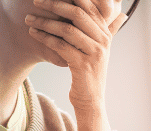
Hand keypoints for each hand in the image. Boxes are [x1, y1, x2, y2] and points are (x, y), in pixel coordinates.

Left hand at [26, 0, 126, 130]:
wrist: (91, 100)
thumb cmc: (90, 73)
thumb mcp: (99, 49)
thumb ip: (108, 30)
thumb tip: (122, 14)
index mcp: (105, 33)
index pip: (88, 6)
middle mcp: (103, 41)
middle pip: (77, 14)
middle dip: (54, 4)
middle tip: (36, 2)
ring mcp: (94, 53)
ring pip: (66, 29)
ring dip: (45, 22)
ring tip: (29, 19)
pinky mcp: (83, 65)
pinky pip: (61, 45)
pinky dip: (45, 38)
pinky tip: (34, 34)